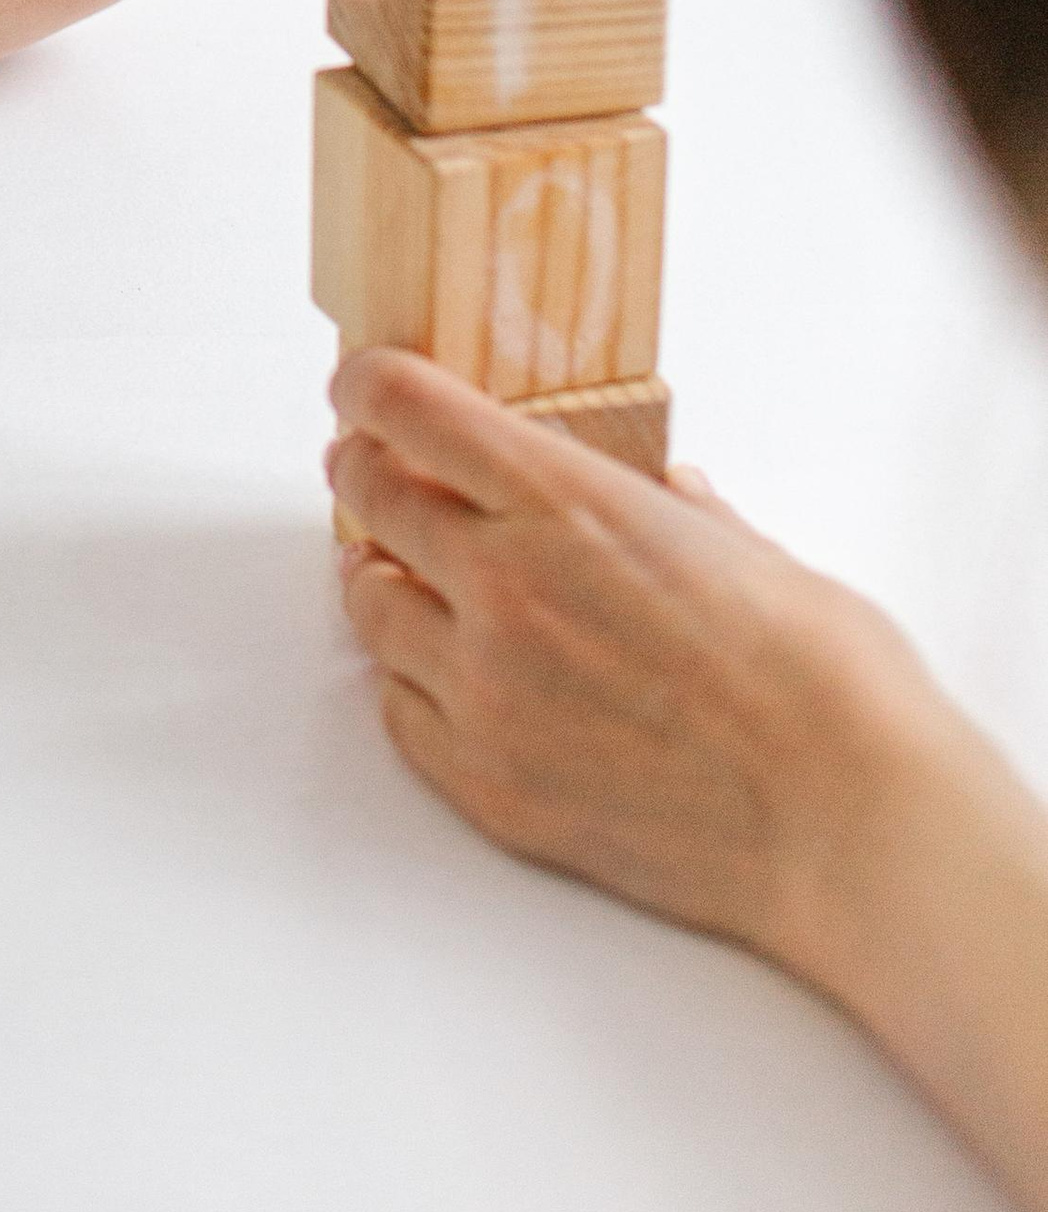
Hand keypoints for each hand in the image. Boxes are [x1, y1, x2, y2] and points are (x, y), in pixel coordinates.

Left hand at [330, 348, 932, 965]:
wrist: (848, 827)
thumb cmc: (823, 686)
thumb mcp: (745, 548)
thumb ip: (675, 510)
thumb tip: (664, 491)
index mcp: (563, 502)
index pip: (407, 407)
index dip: (370, 386)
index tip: (362, 384)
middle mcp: (501, 586)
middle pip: (370, 496)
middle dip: (363, 471)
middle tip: (368, 466)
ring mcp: (485, 690)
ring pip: (370, 607)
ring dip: (382, 580)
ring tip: (402, 573)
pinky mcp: (488, 784)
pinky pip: (400, 712)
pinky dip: (411, 683)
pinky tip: (444, 675)